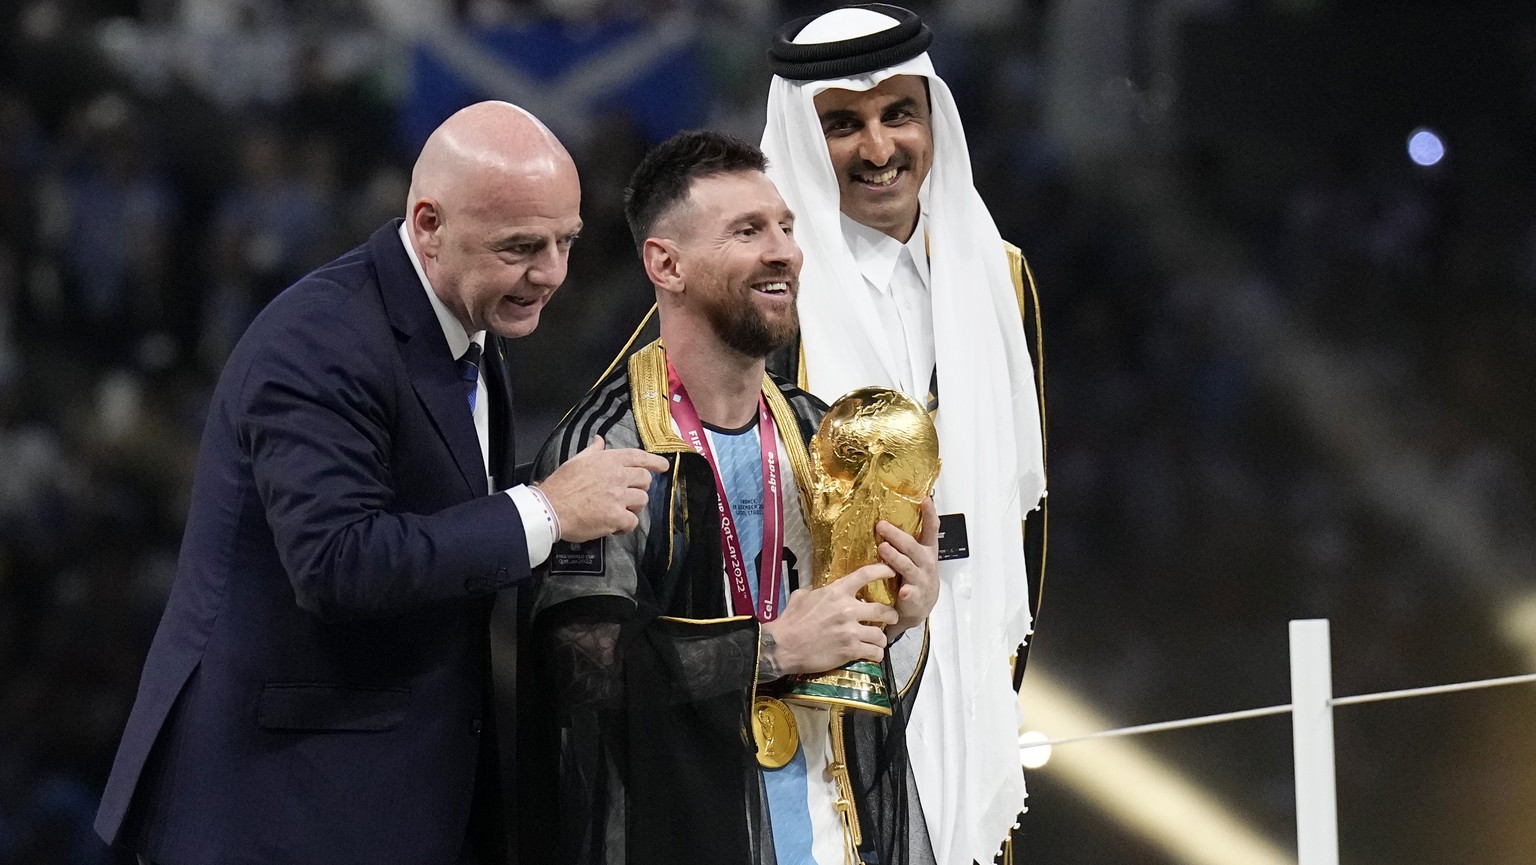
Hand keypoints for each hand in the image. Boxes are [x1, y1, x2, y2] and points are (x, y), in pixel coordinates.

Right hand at [537, 435, 669, 541]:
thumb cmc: (561, 484)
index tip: (663, 466)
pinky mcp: (616, 517)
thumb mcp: (577, 460)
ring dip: (634, 507)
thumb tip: (600, 440)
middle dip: (641, 488)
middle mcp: (617, 476)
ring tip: (619, 511)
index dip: (654, 461)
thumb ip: (593, 451)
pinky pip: (632, 521)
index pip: (639, 457)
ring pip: (642, 501)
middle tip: (630, 495)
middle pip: (645, 480)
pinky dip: (626, 525)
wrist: (550, 508)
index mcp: (609, 460)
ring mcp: (618, 497)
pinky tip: (615, 526)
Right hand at [759, 565, 899, 678]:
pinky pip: (874, 652)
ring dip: (882, 639)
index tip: (892, 572)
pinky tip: (872, 654)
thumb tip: (818, 589)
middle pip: (883, 609)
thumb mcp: (801, 597)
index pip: (865, 575)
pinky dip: (876, 654)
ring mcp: (850, 631)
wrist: (782, 646)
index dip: (883, 571)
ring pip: (880, 634)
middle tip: (891, 618)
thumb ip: (815, 591)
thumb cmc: (790, 621)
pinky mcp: (850, 650)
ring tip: (878, 642)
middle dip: (891, 614)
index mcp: (836, 592)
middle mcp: (847, 609)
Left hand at [877, 496, 939, 638]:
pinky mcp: (915, 597)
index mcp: (927, 550)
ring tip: (883, 548)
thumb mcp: (917, 555)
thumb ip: (908, 540)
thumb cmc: (917, 575)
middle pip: (912, 546)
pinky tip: (902, 590)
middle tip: (881, 525)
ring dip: (895, 557)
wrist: (921, 606)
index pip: (931, 529)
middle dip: (897, 535)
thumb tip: (889, 517)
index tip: (926, 500)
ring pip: (907, 566)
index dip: (930, 514)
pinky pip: (911, 593)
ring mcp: (921, 580)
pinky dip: (907, 592)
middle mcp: (926, 562)